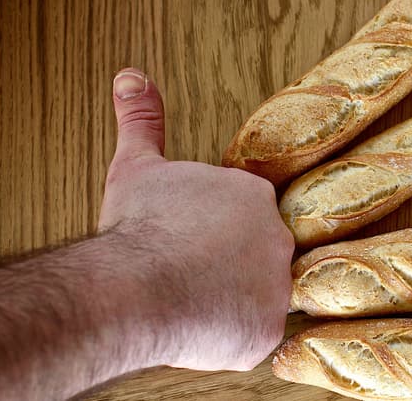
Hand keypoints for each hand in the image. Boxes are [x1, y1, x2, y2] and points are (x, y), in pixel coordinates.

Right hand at [99, 68, 293, 370]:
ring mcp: (279, 284)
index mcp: (254, 196)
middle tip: (192, 273)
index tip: (192, 243)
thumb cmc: (139, 230)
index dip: (215, 232)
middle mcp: (277, 236)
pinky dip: (230, 333)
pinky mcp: (268, 328)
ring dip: (232, 298)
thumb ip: (142, 120)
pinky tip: (202, 324)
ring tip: (195, 300)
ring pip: (259, 295)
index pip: (245, 216)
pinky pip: (254, 333)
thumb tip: (131, 78)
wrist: (135, 288)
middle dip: (227, 264)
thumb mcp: (139, 166)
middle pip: (256, 254)